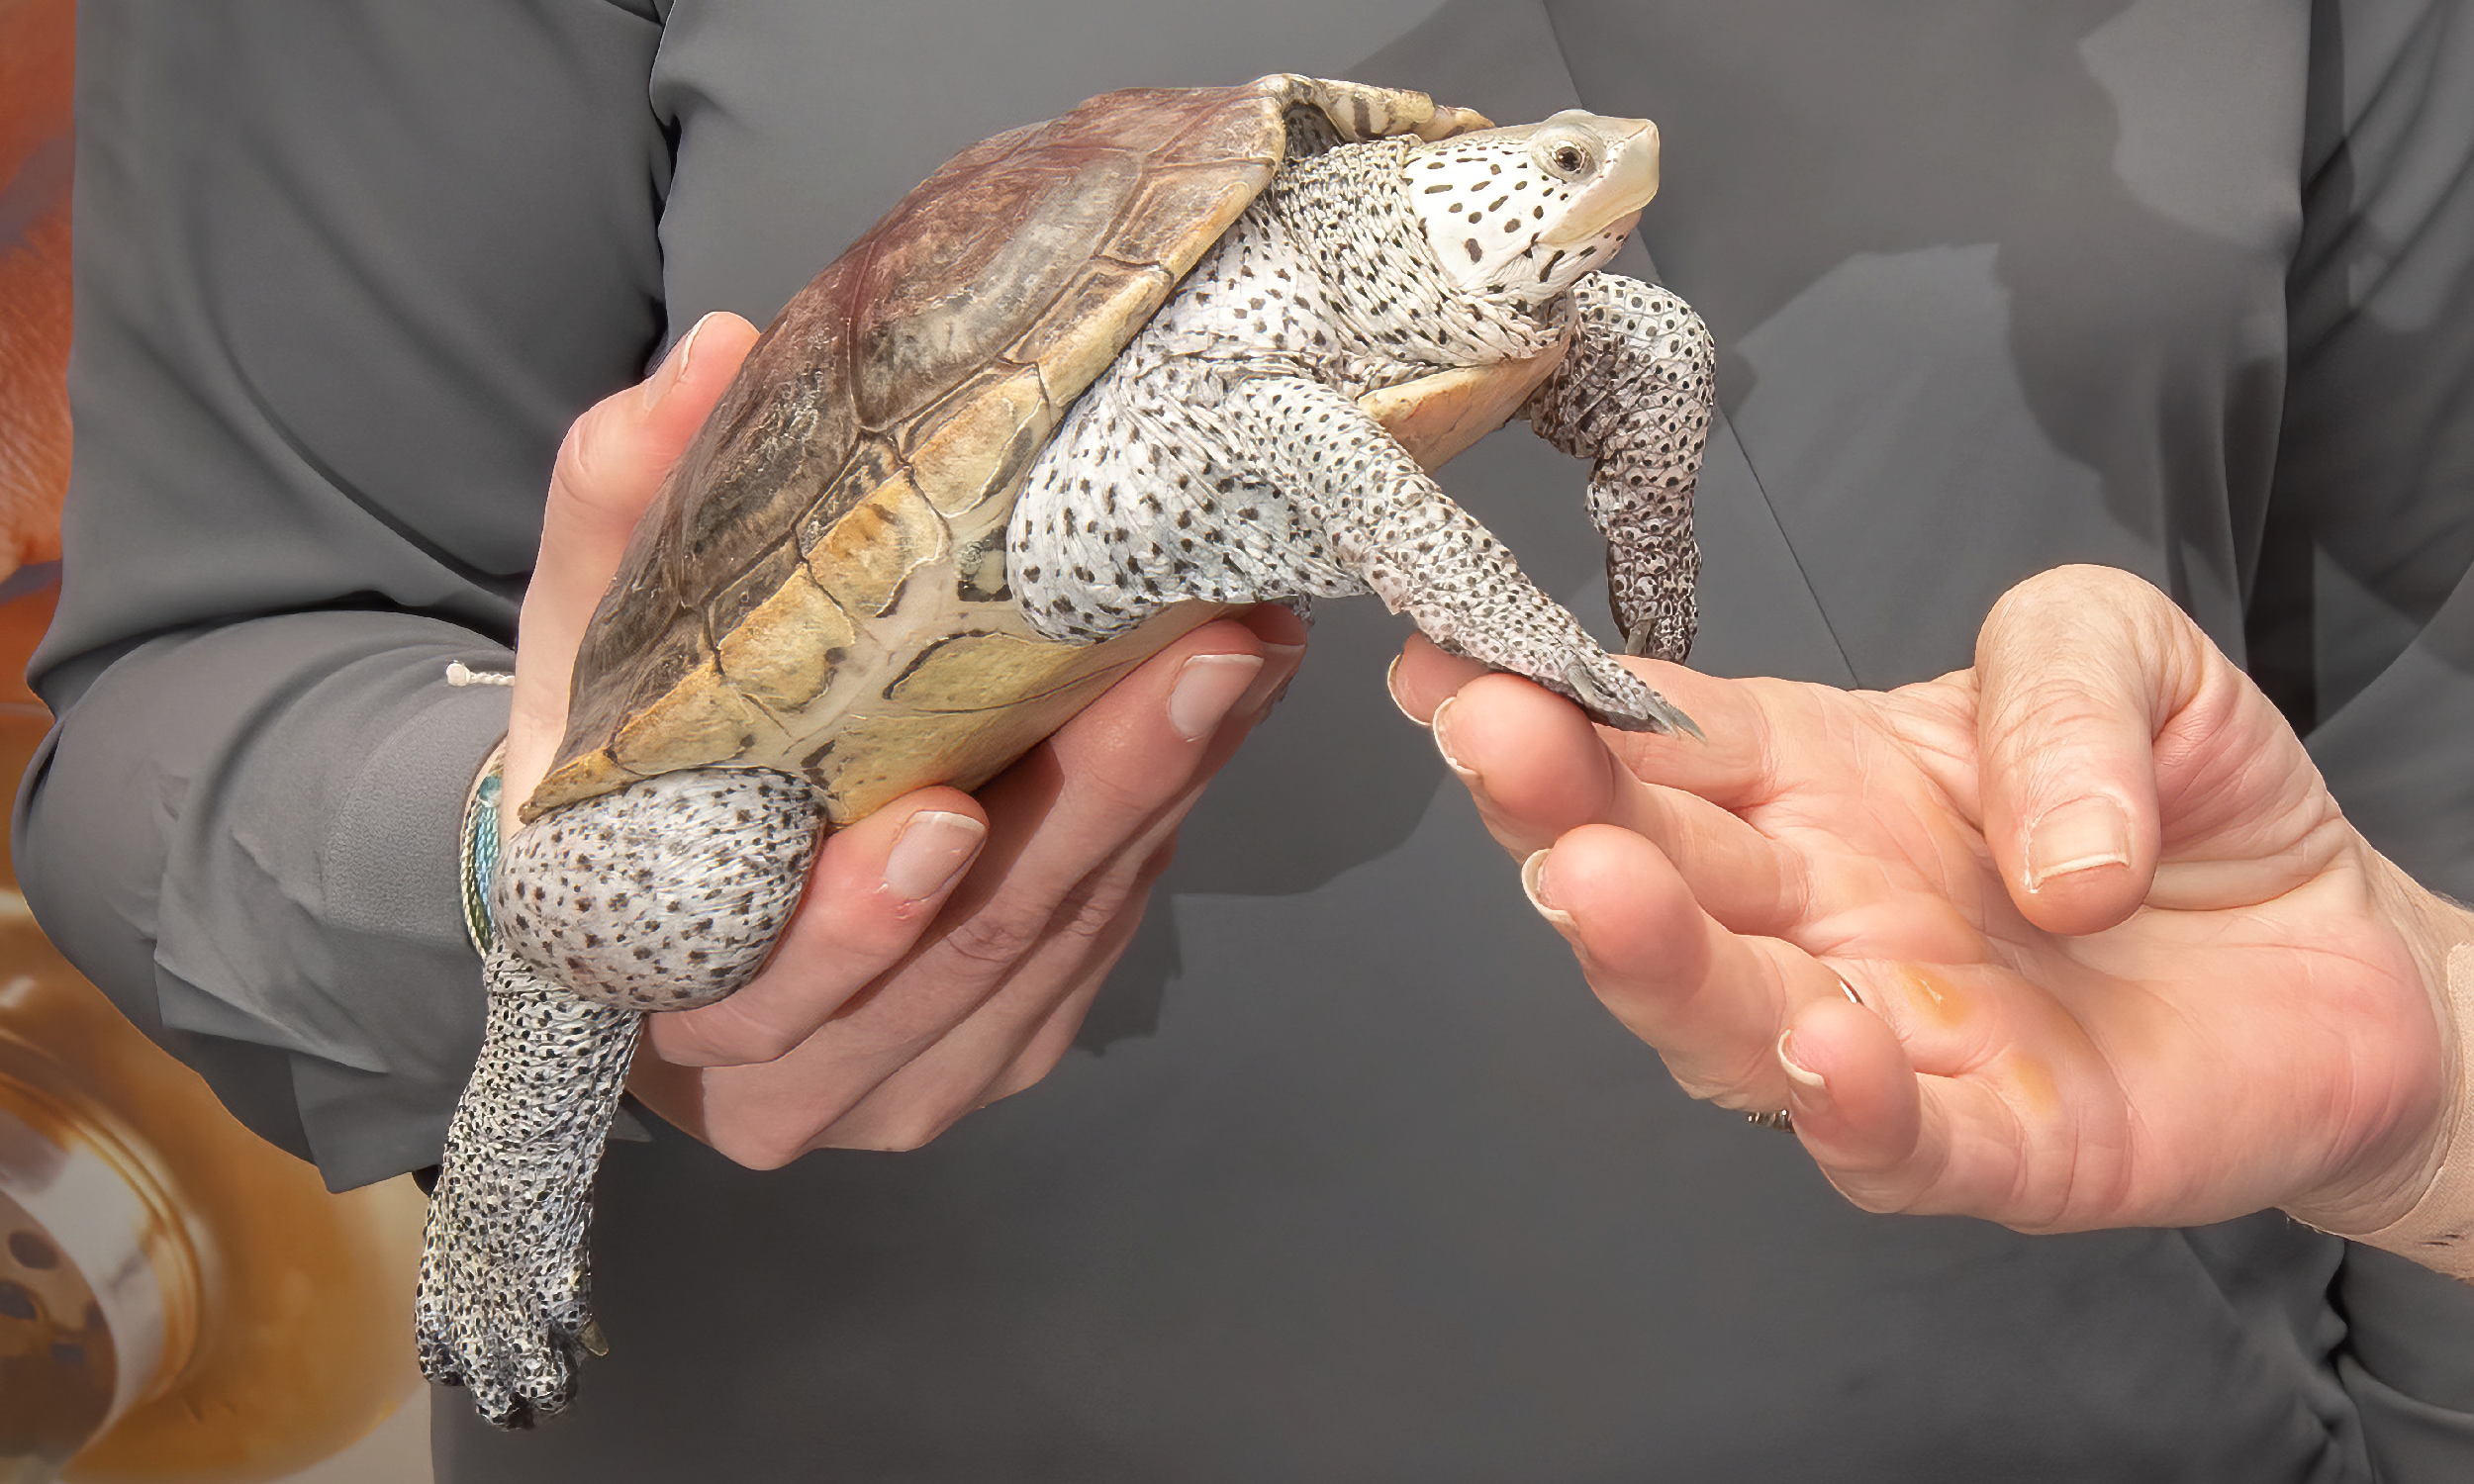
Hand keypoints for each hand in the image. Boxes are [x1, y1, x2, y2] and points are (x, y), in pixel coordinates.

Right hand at [505, 313, 1300, 1164]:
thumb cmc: (612, 767)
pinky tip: (1220, 719)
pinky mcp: (1000, 1053)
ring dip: (1161, 805)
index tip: (953, 810)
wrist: (639, 889)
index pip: (763, 983)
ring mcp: (905, 1086)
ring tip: (1244, 657)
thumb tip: (710, 359)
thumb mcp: (582, 637)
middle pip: (958, 965)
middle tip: (1202, 661)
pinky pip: (1094, 955)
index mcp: (652, 991)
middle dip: (1094, 807)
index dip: (859, 920)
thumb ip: (619, 507)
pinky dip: (1157, 834)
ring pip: (1051, 957)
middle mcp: (782, 1079)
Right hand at [1391, 565, 2472, 1236]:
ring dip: (1648, 961)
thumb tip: (2037, 857)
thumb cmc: (2189, 800)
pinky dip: (1845, 1107)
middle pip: (1652, 865)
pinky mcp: (1988, 1146)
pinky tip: (1823, 1047)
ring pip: (1724, 1016)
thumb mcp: (2120, 652)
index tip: (1445, 662)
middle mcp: (1812, 907)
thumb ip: (2057, 692)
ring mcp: (1882, 1029)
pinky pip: (1890, 1142)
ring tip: (1591, 886)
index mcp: (1806, 777)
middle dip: (1553, 806)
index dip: (1542, 699)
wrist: (2343, 960)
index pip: (1651, 736)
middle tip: (1494, 743)